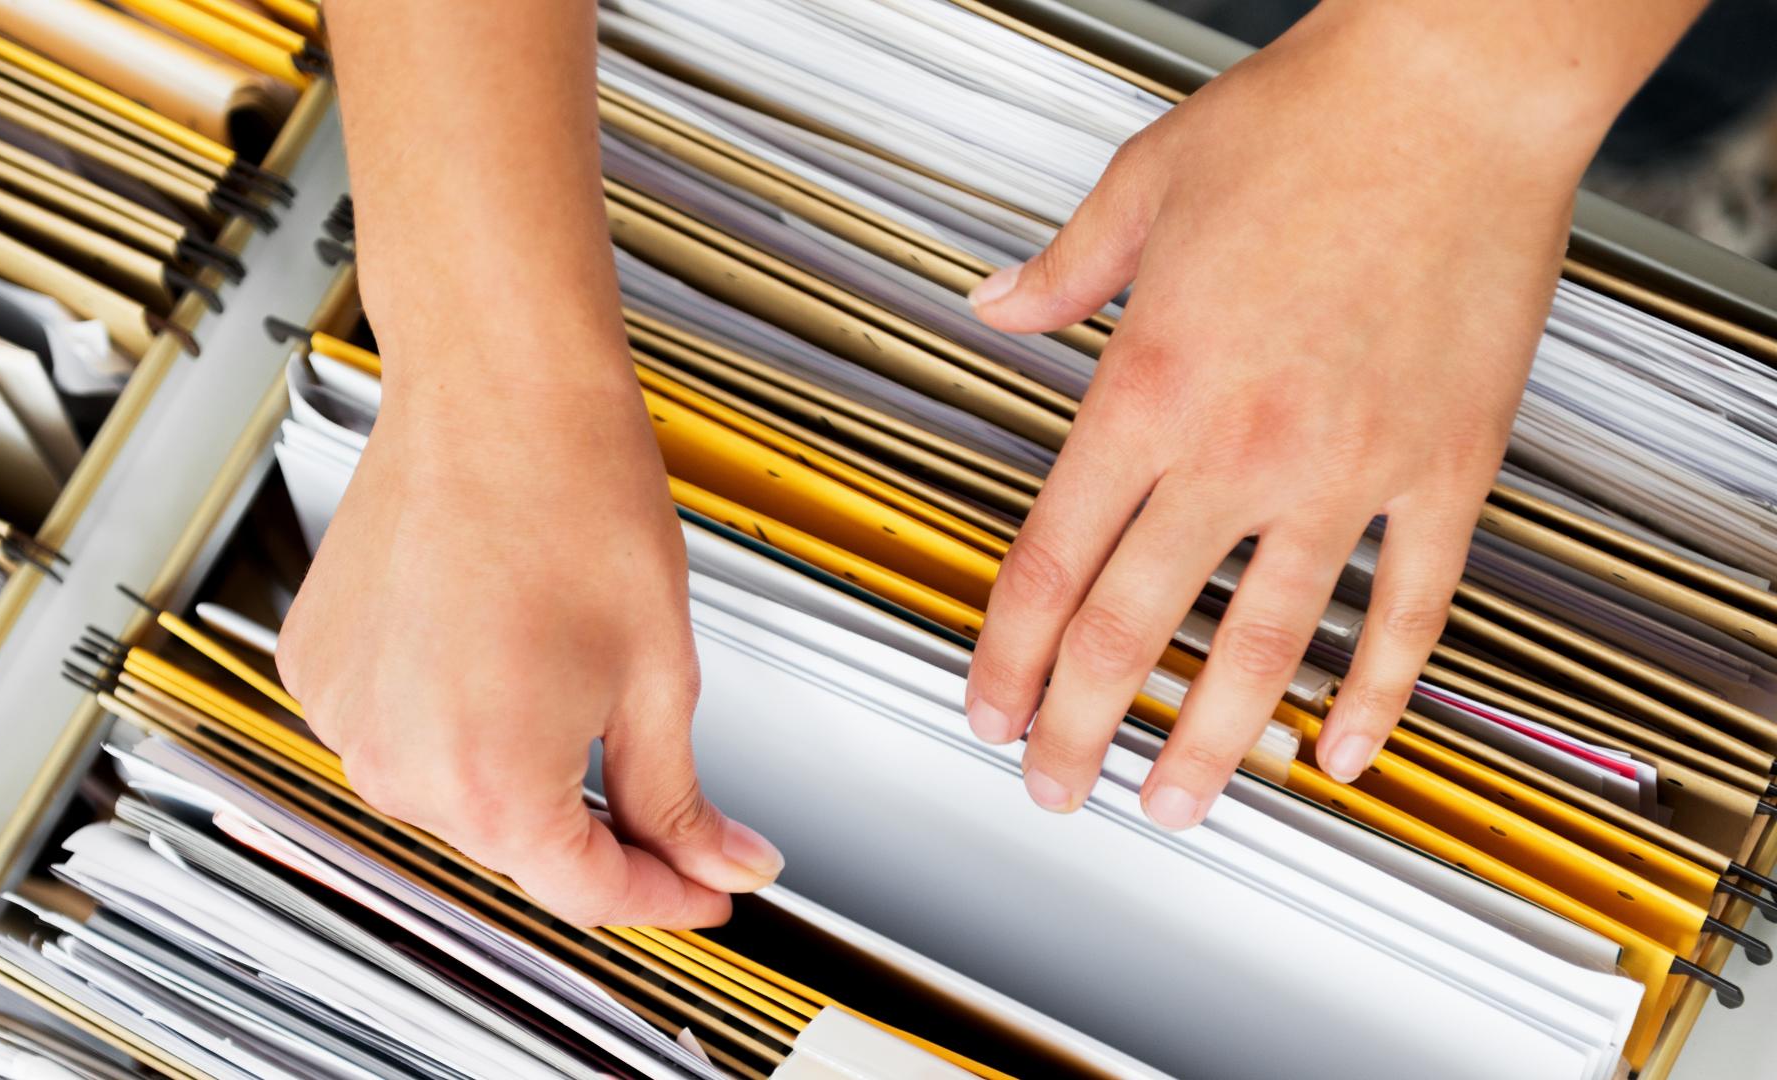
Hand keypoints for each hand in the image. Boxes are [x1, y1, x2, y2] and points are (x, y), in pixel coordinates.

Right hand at [276, 363, 781, 927]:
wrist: (497, 389)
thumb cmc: (575, 500)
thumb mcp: (658, 676)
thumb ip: (679, 799)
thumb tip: (721, 863)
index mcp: (492, 785)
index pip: (588, 893)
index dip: (665, 898)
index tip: (704, 887)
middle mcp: (400, 766)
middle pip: (519, 848)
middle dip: (599, 835)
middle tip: (671, 806)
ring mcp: (347, 717)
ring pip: (456, 791)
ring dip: (521, 770)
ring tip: (571, 688)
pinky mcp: (319, 668)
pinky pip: (401, 731)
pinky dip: (455, 716)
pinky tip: (498, 657)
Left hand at [962, 4, 1610, 828]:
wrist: (1457, 88)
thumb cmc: (1306, 122)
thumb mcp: (1142, 186)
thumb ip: (1058, 274)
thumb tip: (994, 307)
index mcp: (1149, 387)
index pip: (1054, 561)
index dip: (1012, 655)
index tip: (992, 710)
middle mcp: (1239, 447)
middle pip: (1136, 628)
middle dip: (1083, 728)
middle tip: (1057, 788)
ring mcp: (1348, 469)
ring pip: (1265, 646)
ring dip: (1211, 741)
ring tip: (1175, 803)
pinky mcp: (1445, 466)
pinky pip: (1409, 608)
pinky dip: (1376, 692)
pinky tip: (1341, 750)